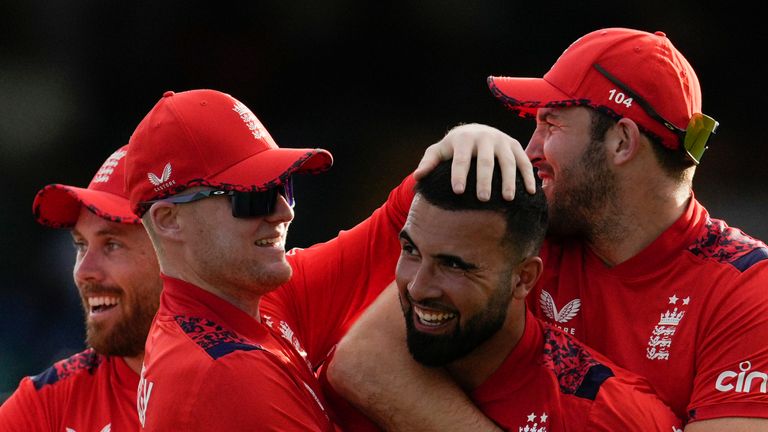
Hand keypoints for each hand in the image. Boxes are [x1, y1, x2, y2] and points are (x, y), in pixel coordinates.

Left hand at [414, 123, 534, 200]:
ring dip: (509, 180)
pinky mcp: (515, 145)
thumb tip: (417, 177)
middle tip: (482, 199)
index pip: (461, 159)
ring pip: (508, 161)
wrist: (476, 130)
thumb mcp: (440, 150)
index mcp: (464, 138)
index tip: (457, 191)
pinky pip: (524, 161)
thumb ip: (429, 162)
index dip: (459, 174)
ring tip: (507, 199)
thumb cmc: (454, 147)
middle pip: (486, 161)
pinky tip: (531, 192)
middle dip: (484, 180)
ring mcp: (502, 141)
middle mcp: (485, 137)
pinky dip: (528, 176)